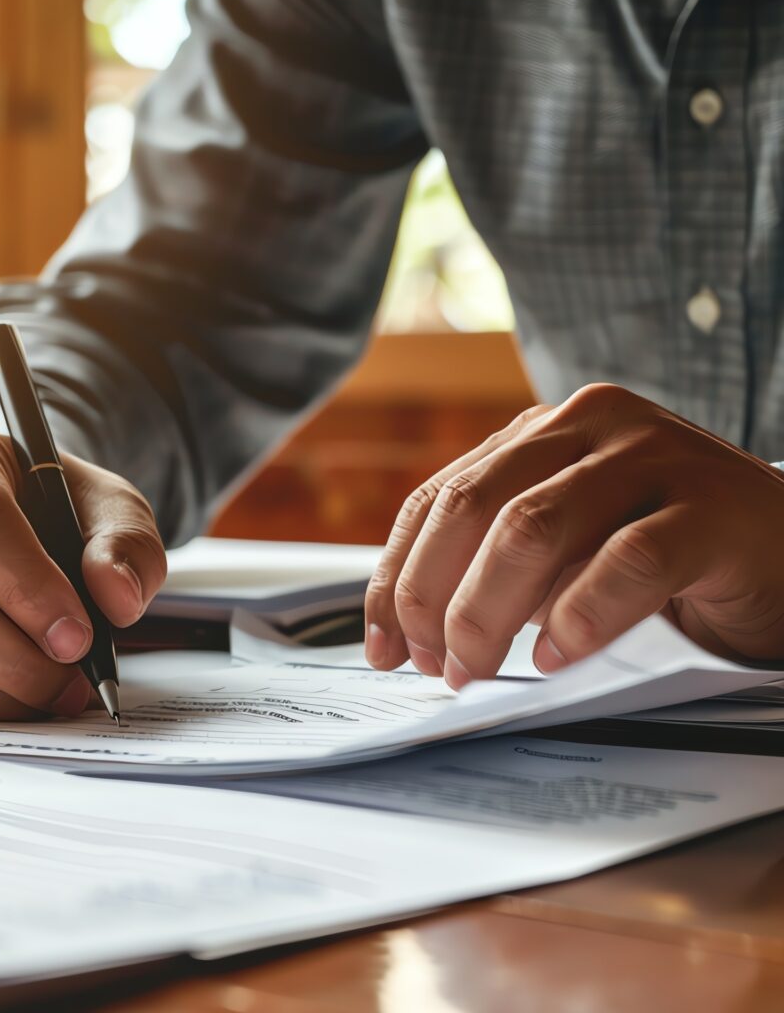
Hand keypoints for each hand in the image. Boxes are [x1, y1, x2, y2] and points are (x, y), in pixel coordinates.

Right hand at [0, 424, 165, 718]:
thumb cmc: (58, 506)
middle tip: (69, 679)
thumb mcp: (110, 506)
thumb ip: (127, 545)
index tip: (77, 636)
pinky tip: (16, 698)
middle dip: (7, 653)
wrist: (12, 513)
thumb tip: (117, 599)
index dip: (25, 584)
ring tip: (54, 694)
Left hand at [364, 384, 783, 687]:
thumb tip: (414, 626)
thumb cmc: (665, 553)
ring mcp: (653, 455)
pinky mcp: (710, 506)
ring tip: (476, 668)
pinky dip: (577, 616)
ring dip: (486, 611)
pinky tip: (556, 656)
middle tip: (432, 664)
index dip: (395, 574)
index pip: (439, 497)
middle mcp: (589, 424)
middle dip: (431, 597)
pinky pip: (624, 561)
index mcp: (543, 431)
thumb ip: (500, 562)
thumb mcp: (567, 546)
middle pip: (471, 506)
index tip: (382, 644)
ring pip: (531, 527)